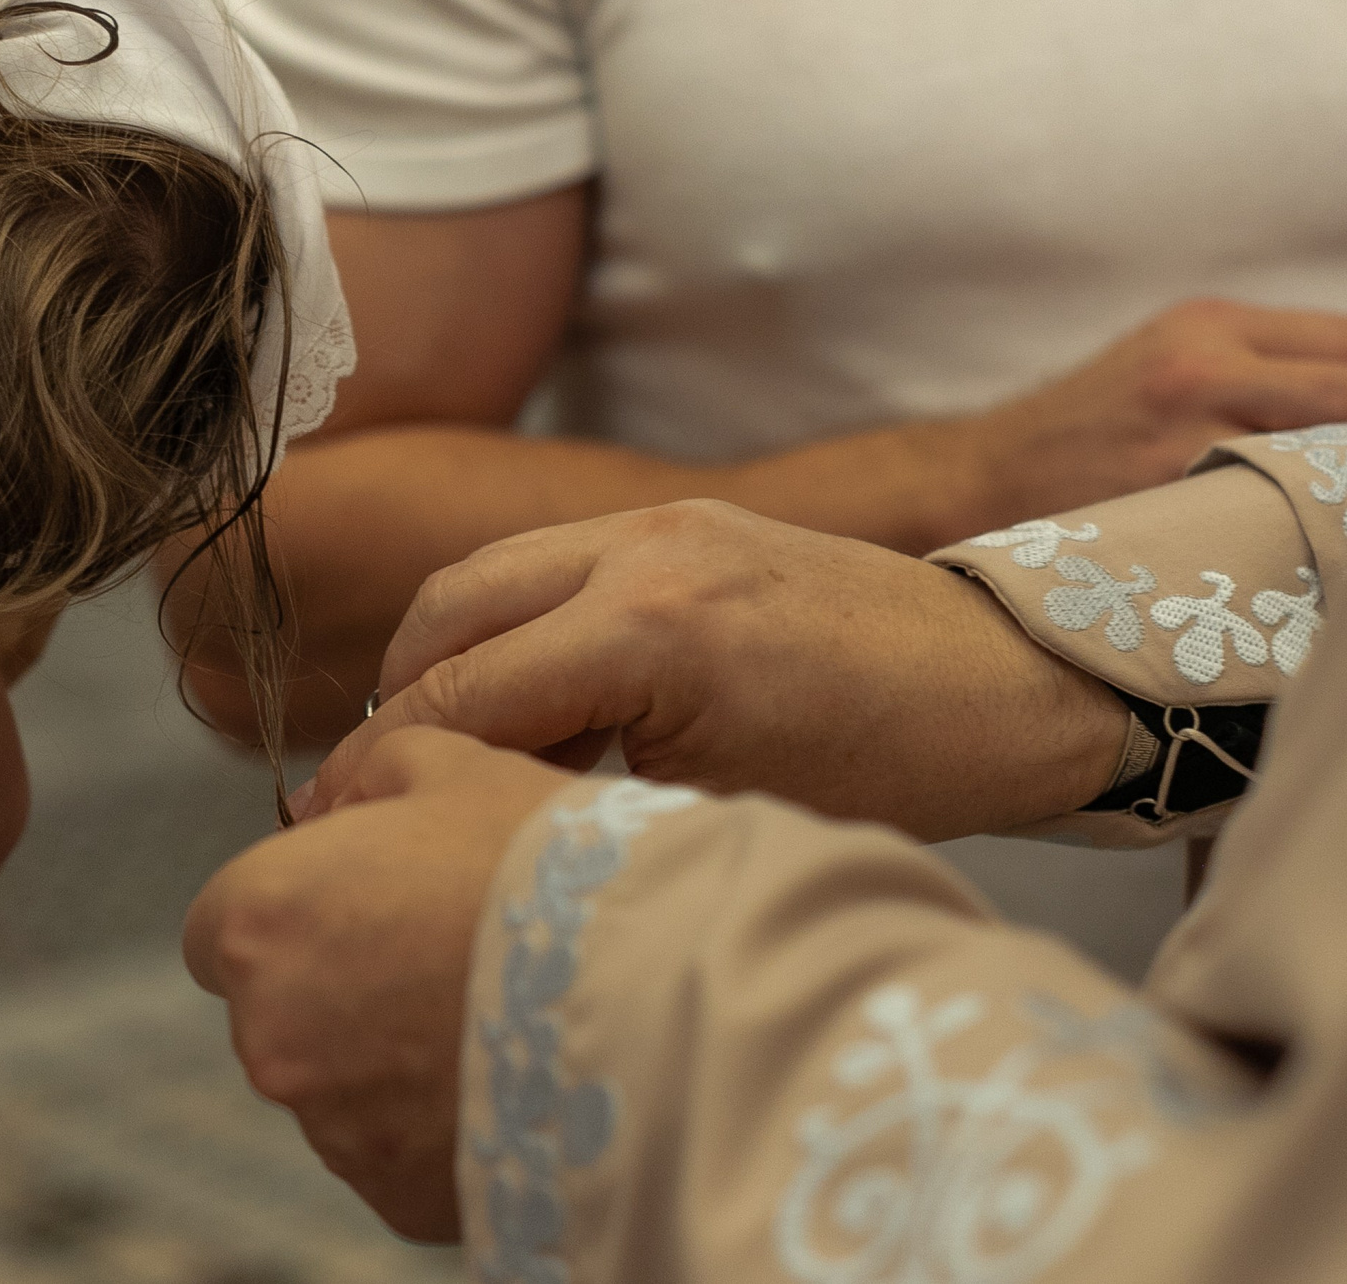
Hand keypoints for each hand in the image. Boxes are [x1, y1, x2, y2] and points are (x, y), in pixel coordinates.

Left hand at [185, 727, 569, 1241]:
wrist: (651, 998)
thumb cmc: (544, 867)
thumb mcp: (453, 765)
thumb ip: (373, 773)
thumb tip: (342, 802)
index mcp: (257, 918)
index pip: (225, 926)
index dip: (294, 911)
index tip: (364, 903)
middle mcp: (268, 1032)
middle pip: (279, 1009)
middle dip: (340, 985)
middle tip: (443, 956)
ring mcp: (329, 1126)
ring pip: (337, 1085)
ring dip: (387, 1058)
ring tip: (493, 1017)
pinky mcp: (392, 1195)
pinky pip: (396, 1150)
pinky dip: (435, 1123)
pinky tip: (509, 1077)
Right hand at [299, 500, 1124, 836]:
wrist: (1012, 679)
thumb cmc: (890, 771)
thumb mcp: (714, 810)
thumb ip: (570, 795)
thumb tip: (450, 815)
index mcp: (649, 632)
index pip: (459, 699)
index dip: (382, 771)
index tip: (336, 829)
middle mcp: (637, 551)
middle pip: (445, 617)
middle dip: (397, 705)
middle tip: (369, 787)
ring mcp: (658, 522)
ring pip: (483, 578)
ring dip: (443, 657)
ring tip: (438, 747)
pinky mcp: (679, 519)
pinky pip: (544, 563)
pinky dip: (508, 628)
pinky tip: (525, 705)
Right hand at [948, 298, 1346, 529]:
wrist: (982, 477)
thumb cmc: (1089, 434)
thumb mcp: (1170, 368)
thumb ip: (1263, 373)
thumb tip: (1346, 398)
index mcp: (1212, 323)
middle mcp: (1202, 360)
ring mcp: (1183, 423)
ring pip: (1318, 449)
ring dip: (1336, 478)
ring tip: (1329, 505)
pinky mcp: (1164, 484)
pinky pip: (1271, 496)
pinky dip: (1302, 513)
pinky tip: (1300, 533)